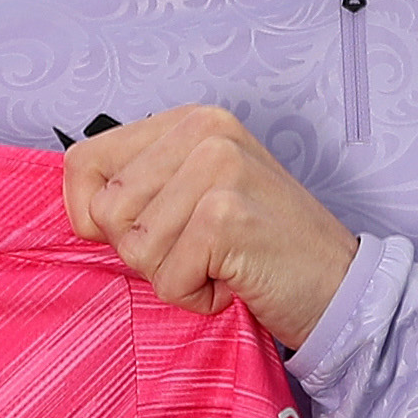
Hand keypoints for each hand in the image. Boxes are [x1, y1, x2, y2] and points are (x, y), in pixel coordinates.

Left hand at [61, 105, 359, 350]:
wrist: (339, 285)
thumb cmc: (264, 247)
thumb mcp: (198, 193)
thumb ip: (142, 185)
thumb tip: (79, 209)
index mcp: (190, 120)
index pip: (83, 161)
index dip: (91, 214)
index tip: (140, 234)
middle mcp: (203, 132)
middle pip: (106, 210)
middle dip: (143, 250)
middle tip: (200, 250)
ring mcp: (217, 169)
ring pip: (134, 247)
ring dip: (173, 275)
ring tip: (220, 262)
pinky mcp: (225, 215)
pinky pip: (167, 278)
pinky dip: (197, 296)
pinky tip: (234, 279)